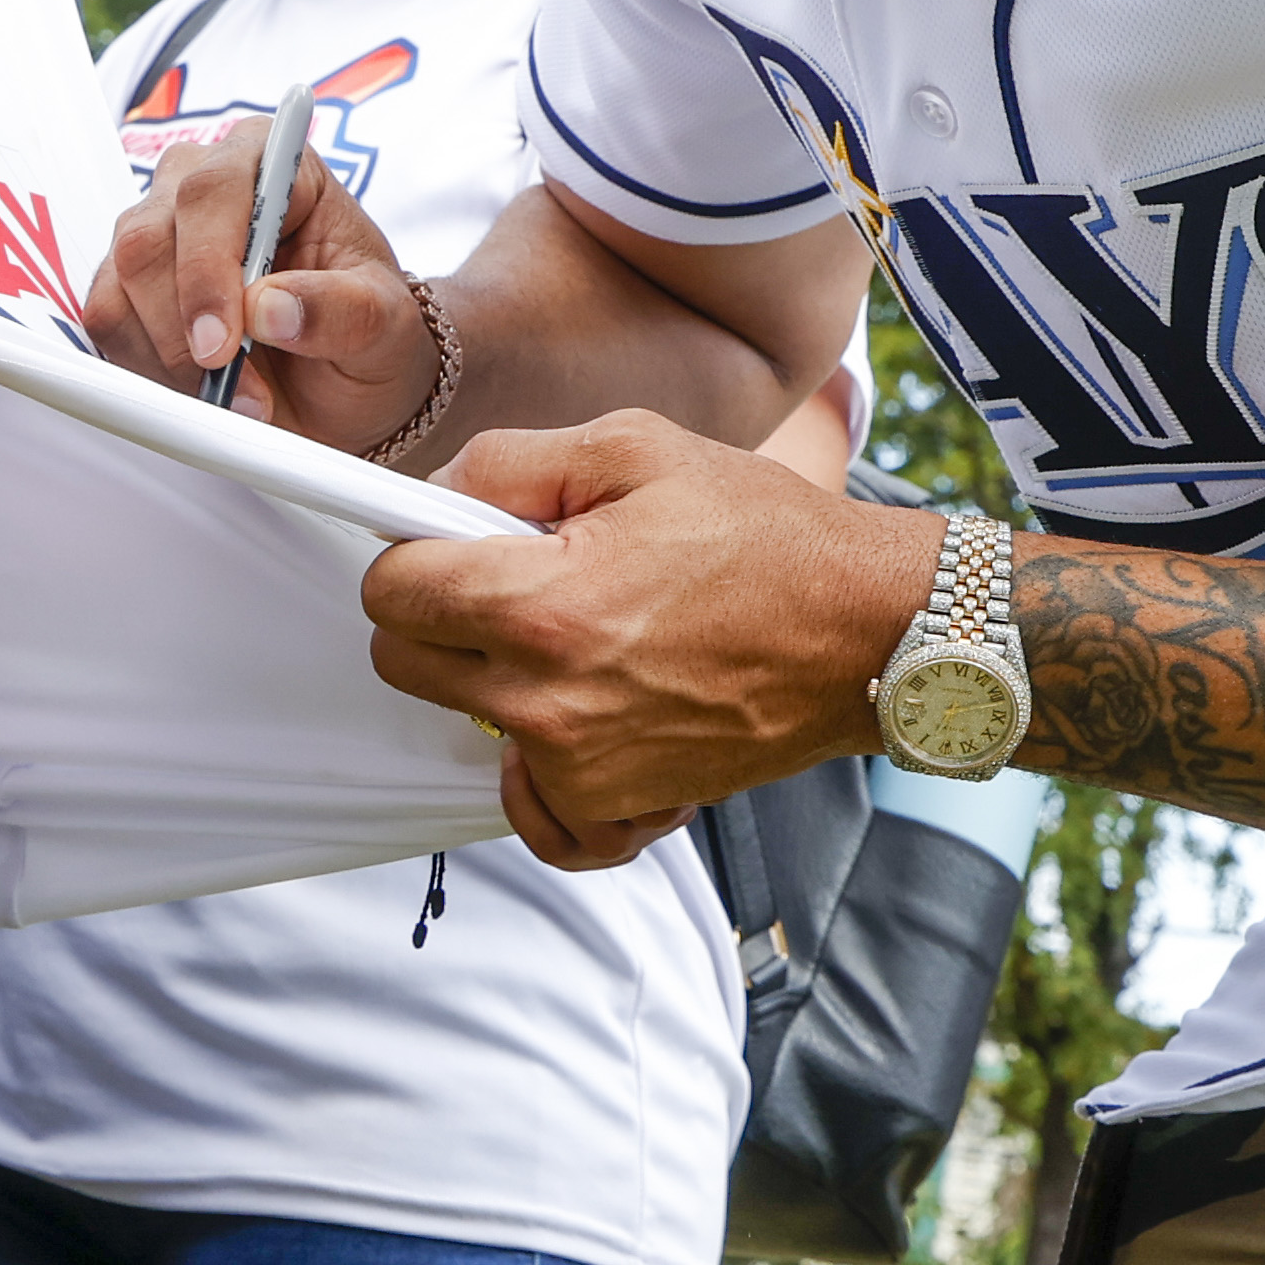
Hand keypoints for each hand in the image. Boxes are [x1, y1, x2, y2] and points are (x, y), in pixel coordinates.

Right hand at [85, 126, 431, 450]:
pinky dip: (146, 368)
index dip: (206, 267)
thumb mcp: (385, 325)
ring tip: (232, 397)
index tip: (223, 343)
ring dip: (167, 358)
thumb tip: (270, 308)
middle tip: (232, 389)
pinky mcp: (127, 283)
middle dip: (182, 330)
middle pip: (148, 238)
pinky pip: (107, 321)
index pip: (213, 191)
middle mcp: (202, 183)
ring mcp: (157, 230)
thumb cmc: (368, 335)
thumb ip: (341, 310)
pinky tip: (197, 390)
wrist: (345, 382)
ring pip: (118, 284)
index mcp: (273, 162)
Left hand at [362, 416, 945, 871]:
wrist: (872, 631)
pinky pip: (538, 817)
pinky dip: (547, 782)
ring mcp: (582, 767)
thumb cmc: (770, 537)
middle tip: (521, 583)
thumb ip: (512, 463)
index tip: (451, 544)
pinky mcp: (622, 809)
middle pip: (407, 664)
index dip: (413, 553)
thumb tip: (435, 495)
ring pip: (469, 728)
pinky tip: (580, 728)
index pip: (392, 592)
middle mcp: (550, 698)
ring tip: (581, 643)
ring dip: (501, 685)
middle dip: (445, 616)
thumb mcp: (638, 447)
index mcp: (542, 602)